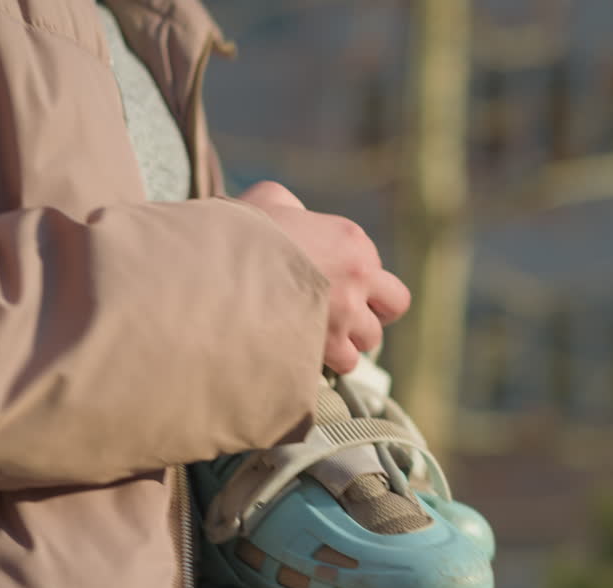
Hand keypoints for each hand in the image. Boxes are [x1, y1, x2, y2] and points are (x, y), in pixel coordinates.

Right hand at [238, 181, 410, 373]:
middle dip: (374, 312)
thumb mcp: (270, 199)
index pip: (375, 266)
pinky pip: (347, 363)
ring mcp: (347, 312)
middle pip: (394, 304)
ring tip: (322, 337)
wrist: (218, 266)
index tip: (331, 284)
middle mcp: (359, 275)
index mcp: (351, 239)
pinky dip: (332, 363)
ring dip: (350, 340)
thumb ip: (292, 207)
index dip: (355, 279)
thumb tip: (291, 216)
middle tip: (349, 317)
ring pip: (371, 338)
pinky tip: (312, 353)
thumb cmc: (240, 231)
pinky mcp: (329, 343)